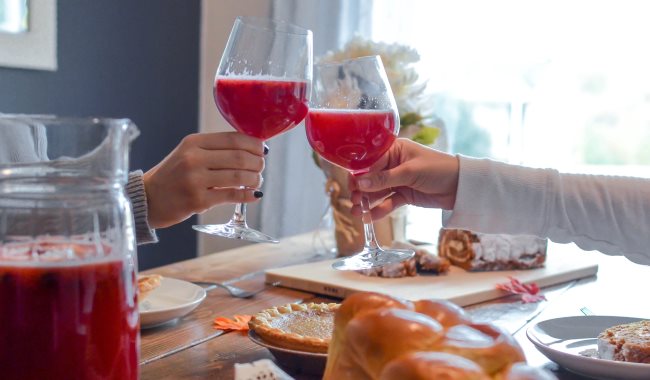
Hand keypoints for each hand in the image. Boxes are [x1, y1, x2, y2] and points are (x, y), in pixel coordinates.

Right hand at [143, 132, 264, 227]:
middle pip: (239, 157)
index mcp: (194, 142)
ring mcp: (195, 180)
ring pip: (238, 176)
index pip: (233, 138)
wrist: (148, 198)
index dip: (254, 144)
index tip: (263, 150)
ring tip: (257, 181)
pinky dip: (247, 195)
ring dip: (254, 179)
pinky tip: (254, 195)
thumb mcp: (189, 153)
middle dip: (257, 163)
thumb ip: (215, 149)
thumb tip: (251, 149)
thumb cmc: (174, 175)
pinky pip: (231, 195)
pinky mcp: (198, 200)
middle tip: (261, 167)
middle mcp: (194, 158)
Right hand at [350, 138, 459, 219]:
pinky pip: (388, 202)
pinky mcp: (404, 195)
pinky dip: (379, 210)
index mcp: (394, 150)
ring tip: (356, 213)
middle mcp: (393, 164)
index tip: (351, 186)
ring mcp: (398, 180)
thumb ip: (384, 179)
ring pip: (377, 192)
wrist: (461, 186)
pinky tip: (369, 218)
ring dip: (367, 202)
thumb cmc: (438, 169)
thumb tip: (359, 183)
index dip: (359, 174)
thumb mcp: (410, 172)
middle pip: (371, 178)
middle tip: (354, 202)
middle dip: (361, 190)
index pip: (370, 161)